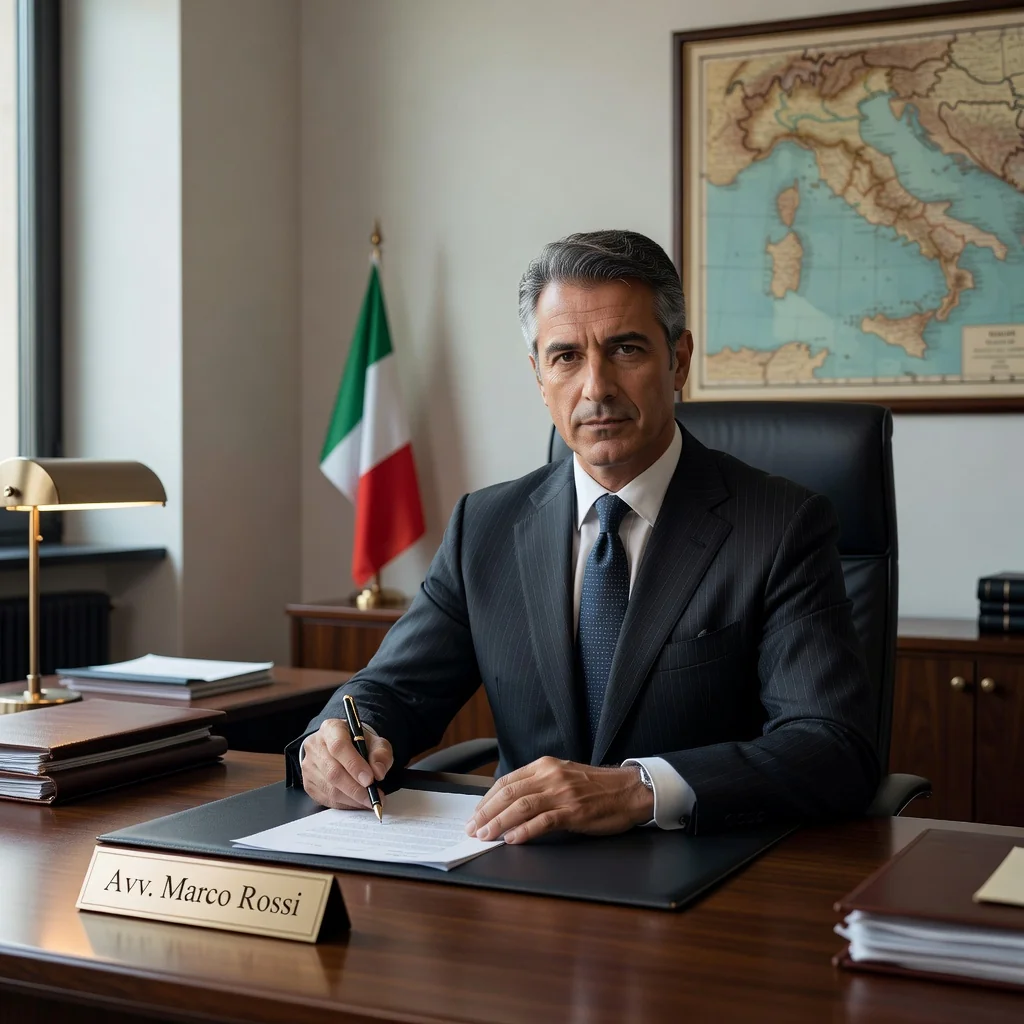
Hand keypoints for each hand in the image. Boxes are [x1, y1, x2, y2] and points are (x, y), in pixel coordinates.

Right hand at [300, 718, 393, 809]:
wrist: (344, 746)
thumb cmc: (360, 743)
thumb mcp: (376, 742)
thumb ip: (380, 754)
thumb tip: (378, 772)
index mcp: (331, 729)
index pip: (339, 746)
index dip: (354, 765)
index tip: (370, 780)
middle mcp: (315, 745)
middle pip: (333, 772)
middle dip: (356, 789)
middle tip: (374, 797)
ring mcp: (309, 765)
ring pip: (329, 789)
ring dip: (352, 799)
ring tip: (369, 801)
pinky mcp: (308, 783)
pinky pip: (326, 799)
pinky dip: (345, 804)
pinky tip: (357, 802)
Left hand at [464, 757, 653, 843]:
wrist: (630, 790)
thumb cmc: (596, 787)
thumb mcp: (563, 775)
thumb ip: (539, 784)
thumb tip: (510, 803)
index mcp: (545, 766)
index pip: (506, 781)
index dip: (487, 799)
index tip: (476, 814)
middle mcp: (551, 776)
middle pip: (509, 793)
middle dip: (486, 813)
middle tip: (473, 829)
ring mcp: (562, 793)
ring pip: (521, 806)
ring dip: (499, 823)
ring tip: (486, 836)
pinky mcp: (574, 812)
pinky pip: (543, 821)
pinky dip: (525, 831)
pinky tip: (512, 839)